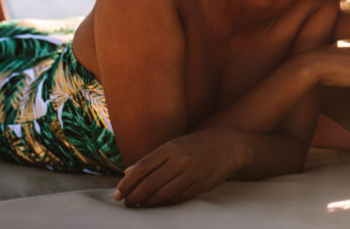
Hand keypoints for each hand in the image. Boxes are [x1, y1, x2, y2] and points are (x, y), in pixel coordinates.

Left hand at [114, 127, 245, 206]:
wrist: (231, 145)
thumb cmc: (198, 144)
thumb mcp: (175, 145)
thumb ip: (152, 158)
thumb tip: (128, 171)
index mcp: (170, 148)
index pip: (141, 168)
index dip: (127, 183)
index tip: (118, 194)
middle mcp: (180, 160)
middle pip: (149, 184)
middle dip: (134, 196)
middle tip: (127, 203)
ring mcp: (191, 174)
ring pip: (162, 195)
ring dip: (147, 203)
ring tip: (139, 205)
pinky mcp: (200, 186)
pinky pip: (177, 199)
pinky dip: (164, 203)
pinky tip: (157, 204)